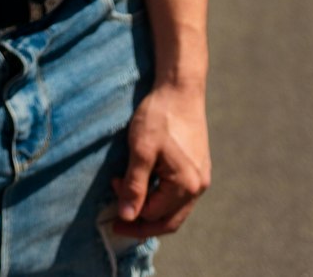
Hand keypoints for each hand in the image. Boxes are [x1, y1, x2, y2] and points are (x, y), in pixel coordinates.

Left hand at [111, 84, 210, 237]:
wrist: (180, 89)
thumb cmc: (160, 116)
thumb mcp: (141, 149)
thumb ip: (135, 185)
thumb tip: (127, 217)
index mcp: (186, 185)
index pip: (154, 214)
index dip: (130, 210)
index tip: (112, 194)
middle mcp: (198, 187)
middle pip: (168, 220)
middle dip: (142, 223)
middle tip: (118, 222)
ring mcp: (200, 178)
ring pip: (175, 209)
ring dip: (151, 209)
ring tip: (129, 199)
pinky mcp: (198, 168)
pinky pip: (180, 195)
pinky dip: (161, 197)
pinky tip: (147, 185)